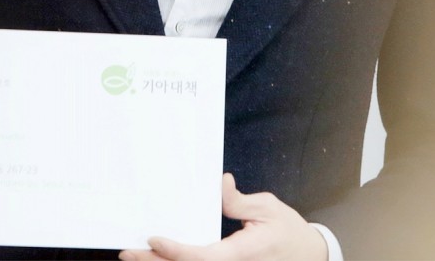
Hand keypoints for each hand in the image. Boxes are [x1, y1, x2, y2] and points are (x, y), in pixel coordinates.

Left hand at [119, 173, 327, 260]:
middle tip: (127, 252)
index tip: (154, 239)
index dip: (175, 251)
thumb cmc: (287, 230)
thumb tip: (219, 182)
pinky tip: (159, 254)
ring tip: (135, 254)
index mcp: (239, 254)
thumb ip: (238, 200)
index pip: (201, 257)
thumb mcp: (266, 207)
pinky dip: (177, 259)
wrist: (307, 254)